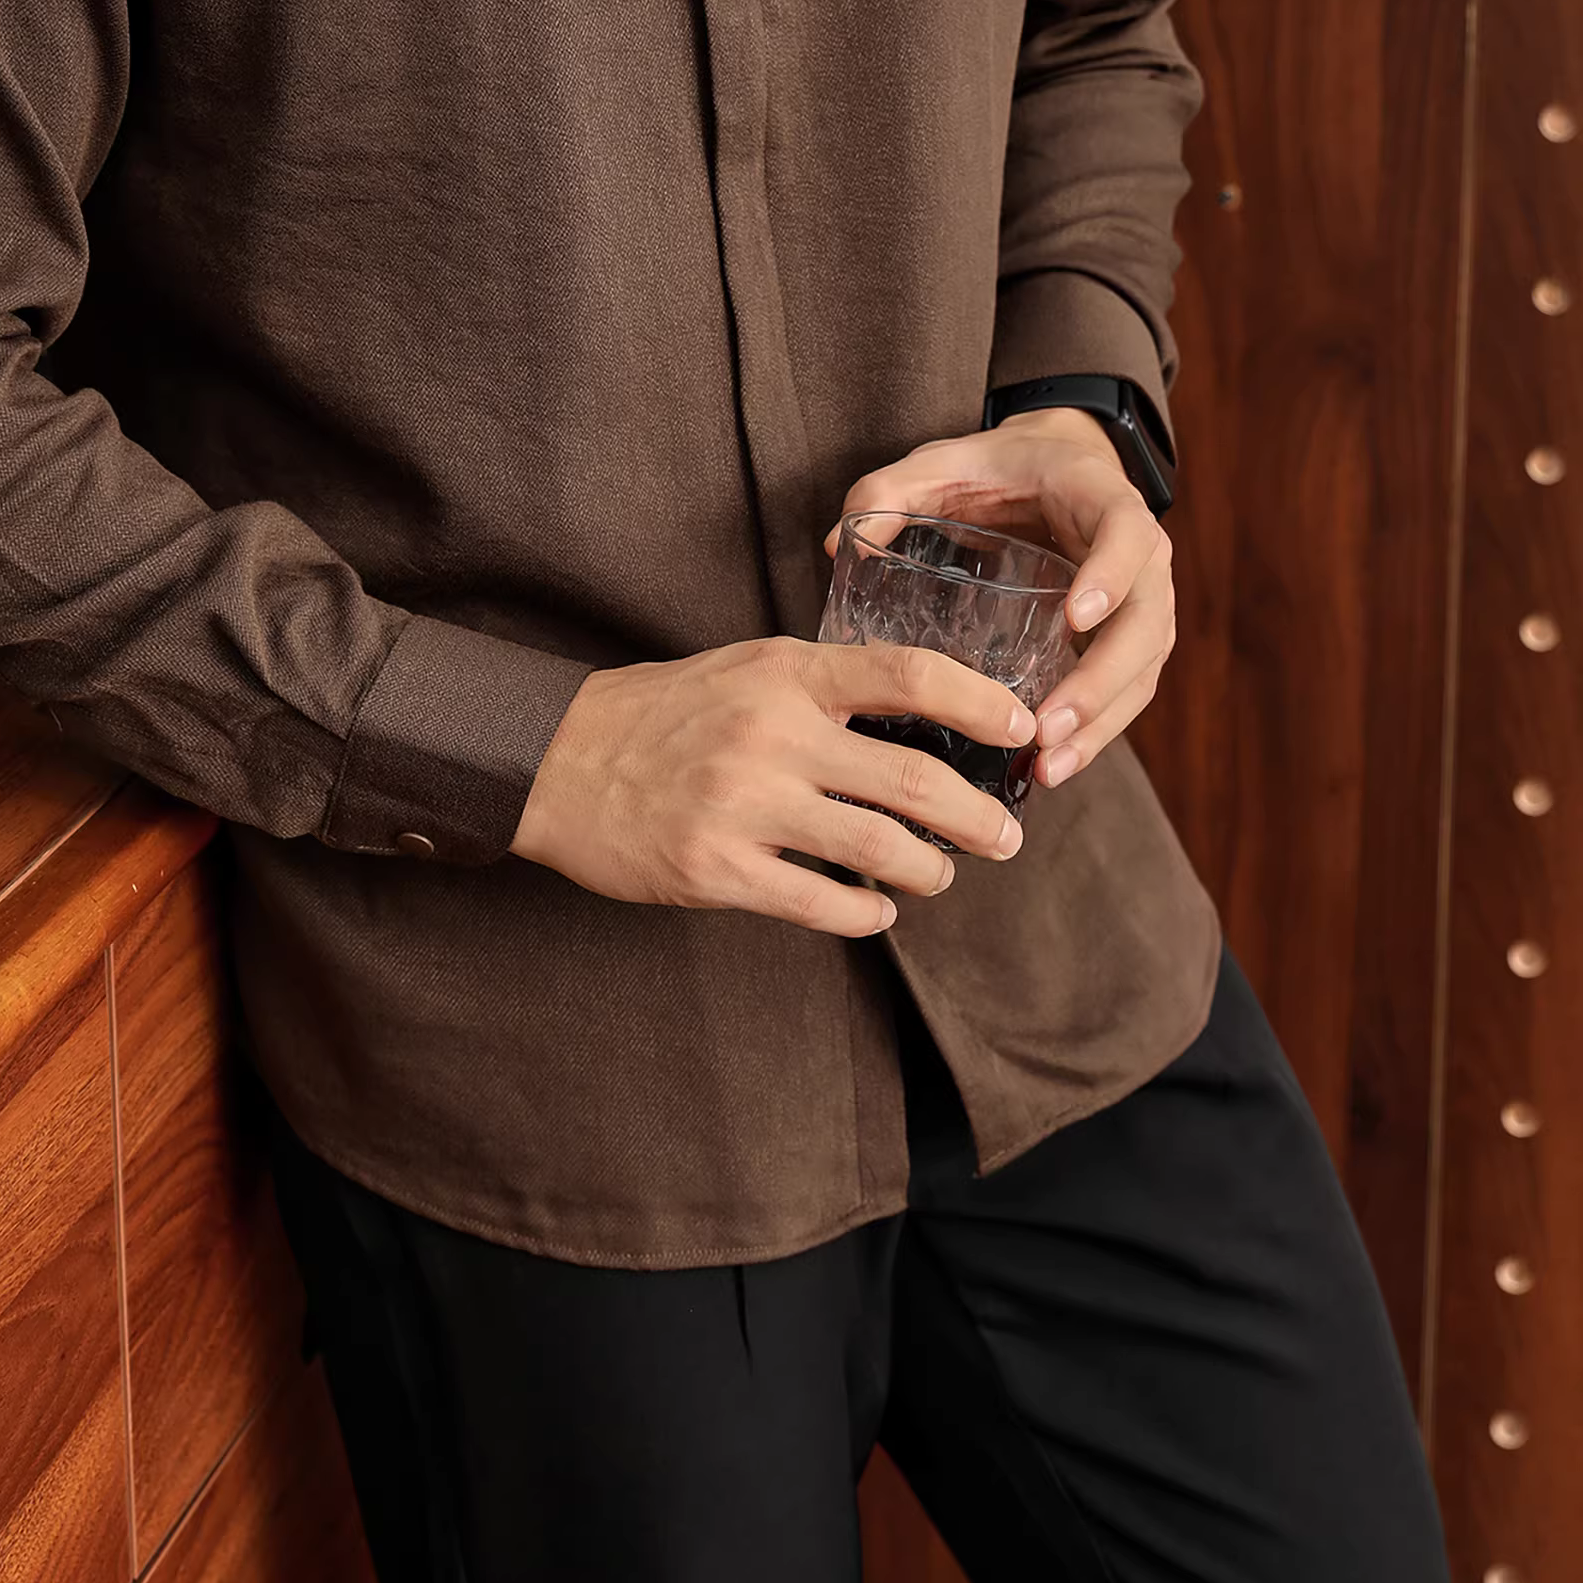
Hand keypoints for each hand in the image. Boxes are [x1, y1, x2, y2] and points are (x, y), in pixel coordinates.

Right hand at [511, 636, 1038, 938]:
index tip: (1024, 729)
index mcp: (787, 672)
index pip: (909, 674)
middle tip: (1005, 837)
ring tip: (939, 874)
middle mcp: (772, 733)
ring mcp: (744, 804)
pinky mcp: (716, 869)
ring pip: (878, 849)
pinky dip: (868, 913)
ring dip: (929, 871)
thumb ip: (825, 686)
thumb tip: (924, 716)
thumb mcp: (747, 669)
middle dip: (976, 817)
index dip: (982, 703)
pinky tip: (877, 909)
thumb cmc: (665, 712)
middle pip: (912, 777)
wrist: (558, 760)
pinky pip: (823, 903)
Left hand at [825, 408, 1175, 790]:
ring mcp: (1140, 600)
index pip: (1127, 535)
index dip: (1110, 575)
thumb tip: (836, 546)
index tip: (1075, 615)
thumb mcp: (944, 462)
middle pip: (1147, 622)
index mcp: (1101, 496)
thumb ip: (891, 490)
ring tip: (1049, 767)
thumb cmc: (1000, 467)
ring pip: (1142, 669)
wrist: (1052, 467)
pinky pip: (1126, 691)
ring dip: (1102, 723)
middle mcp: (1139, 553)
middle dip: (1102, 682)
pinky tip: (1053, 766)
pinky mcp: (1125, 638)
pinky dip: (1097, 732)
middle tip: (1047, 728)